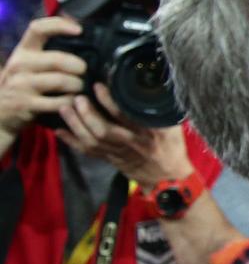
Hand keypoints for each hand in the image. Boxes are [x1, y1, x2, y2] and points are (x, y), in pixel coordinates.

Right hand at [0, 17, 86, 136]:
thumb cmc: (22, 83)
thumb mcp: (28, 63)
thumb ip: (47, 51)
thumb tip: (78, 32)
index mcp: (22, 50)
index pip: (38, 28)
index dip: (60, 25)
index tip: (79, 30)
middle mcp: (19, 64)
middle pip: (58, 59)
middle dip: (79, 66)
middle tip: (84, 71)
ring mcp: (21, 85)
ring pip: (62, 81)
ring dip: (78, 85)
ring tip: (79, 87)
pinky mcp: (26, 104)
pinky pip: (61, 101)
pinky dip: (73, 101)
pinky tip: (73, 101)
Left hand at [56, 83, 192, 190]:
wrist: (168, 178)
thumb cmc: (171, 147)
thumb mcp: (173, 125)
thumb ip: (161, 108)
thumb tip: (151, 85)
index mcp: (149, 132)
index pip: (126, 116)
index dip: (109, 101)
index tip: (98, 86)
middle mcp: (131, 143)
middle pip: (103, 130)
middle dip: (87, 114)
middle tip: (77, 98)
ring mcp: (119, 153)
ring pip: (92, 141)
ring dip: (75, 125)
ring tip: (65, 109)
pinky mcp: (110, 160)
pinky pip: (87, 152)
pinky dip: (72, 142)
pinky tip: (60, 131)